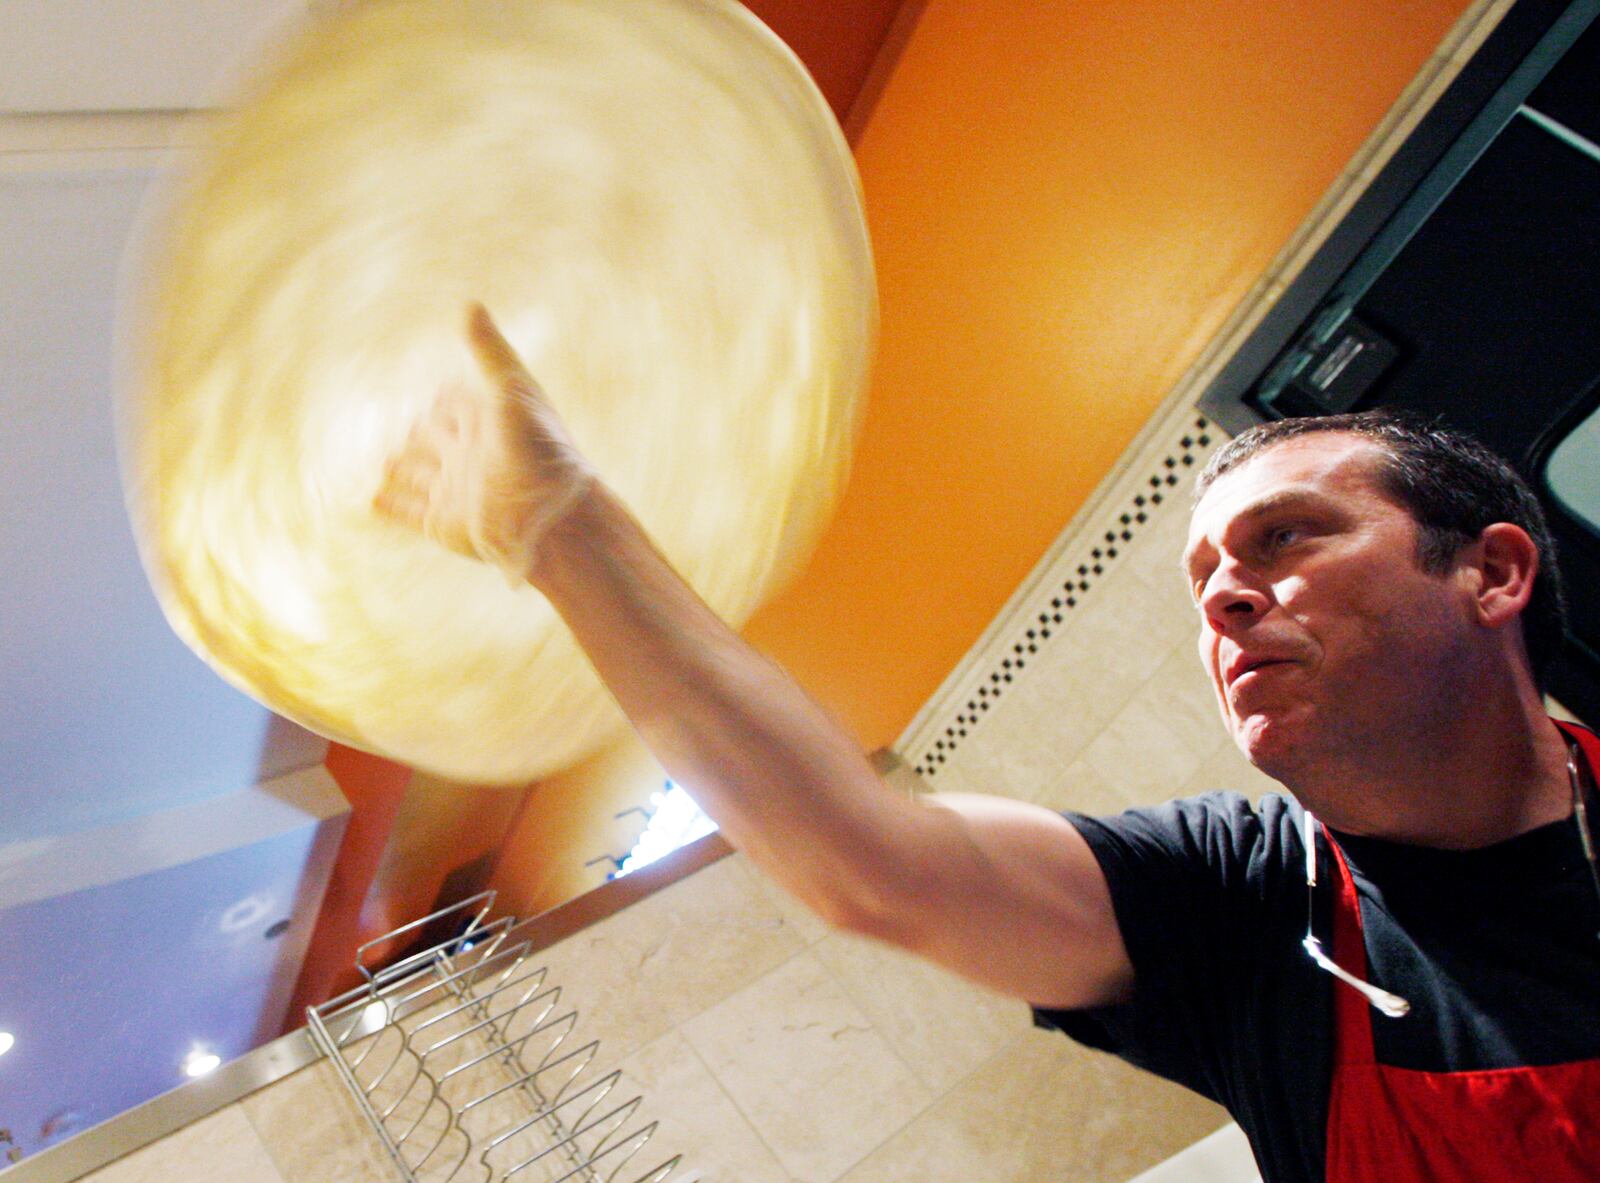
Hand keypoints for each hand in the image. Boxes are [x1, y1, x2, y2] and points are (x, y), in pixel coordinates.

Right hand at [375, 303, 594, 580]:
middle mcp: (469, 457)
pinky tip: (373, 499)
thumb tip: (470, 305)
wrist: (550, 519)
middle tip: (406, 427)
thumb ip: (490, 352)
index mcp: (487, 425)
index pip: (456, 405)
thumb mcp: (514, 392)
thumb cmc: (539, 451)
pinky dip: (390, 504)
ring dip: (401, 468)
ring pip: (418, 474)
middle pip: (433, 439)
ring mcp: (454, 491)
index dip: (447, 399)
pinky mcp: (442, 523)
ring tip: (386, 464)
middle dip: (420, 433)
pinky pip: (408, 512)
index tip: (439, 391)